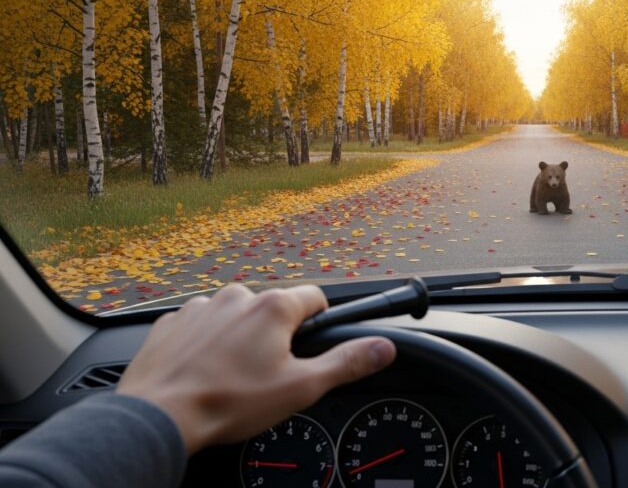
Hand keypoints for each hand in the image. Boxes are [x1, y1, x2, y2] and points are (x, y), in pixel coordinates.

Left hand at [117, 284, 395, 453]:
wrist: (159, 415)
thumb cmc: (228, 402)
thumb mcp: (301, 388)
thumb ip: (347, 362)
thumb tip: (382, 347)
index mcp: (273, 307)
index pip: (315, 298)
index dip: (319, 323)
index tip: (310, 346)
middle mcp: (237, 296)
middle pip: (273, 309)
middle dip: (276, 337)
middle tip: (268, 375)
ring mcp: (201, 307)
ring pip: (235, 317)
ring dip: (239, 339)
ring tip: (232, 377)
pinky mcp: (172, 322)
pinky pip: (201, 326)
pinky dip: (206, 345)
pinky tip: (205, 372)